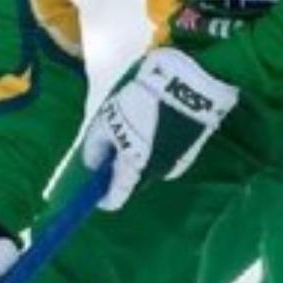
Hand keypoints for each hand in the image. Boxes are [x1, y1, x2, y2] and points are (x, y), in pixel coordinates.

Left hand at [80, 47, 239, 210]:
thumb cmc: (143, 104)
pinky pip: (166, 153)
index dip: (103, 196)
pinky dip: (155, 144)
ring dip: (138, 153)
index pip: (116, 196)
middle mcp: (158, 172)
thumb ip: (94, 147)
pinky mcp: (192, 147)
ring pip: (150, 164)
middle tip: (110, 146)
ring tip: (130, 126)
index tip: (95, 190)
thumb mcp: (108, 120)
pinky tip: (151, 122)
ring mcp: (179, 161)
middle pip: (133, 179)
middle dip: (120, 168)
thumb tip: (90, 164)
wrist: (189, 85)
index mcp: (136, 169)